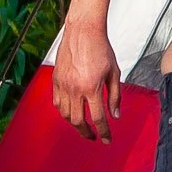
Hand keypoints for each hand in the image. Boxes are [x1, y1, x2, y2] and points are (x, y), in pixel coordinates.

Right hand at [53, 22, 121, 140]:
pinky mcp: (56, 80)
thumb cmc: (100, 49)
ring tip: (83, 126)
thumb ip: (114, 96)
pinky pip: (57, 102)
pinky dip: (64, 111)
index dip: (103, 132)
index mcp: (91, 88)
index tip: (107, 139)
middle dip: (87, 133)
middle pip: (78, 121)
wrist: (83, 31)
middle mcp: (75, 89)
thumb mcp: (114, 73)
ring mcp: (63, 85)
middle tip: (94, 137)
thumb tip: (115, 115)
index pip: (98, 118)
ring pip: (65, 114)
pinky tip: (71, 112)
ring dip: (75, 124)